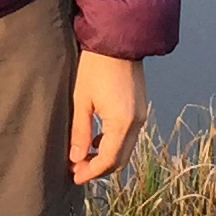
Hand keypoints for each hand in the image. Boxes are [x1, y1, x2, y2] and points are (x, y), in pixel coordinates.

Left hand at [69, 51, 147, 183]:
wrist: (117, 39)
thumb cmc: (95, 66)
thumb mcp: (81, 100)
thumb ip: (80, 132)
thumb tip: (76, 158)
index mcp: (122, 122)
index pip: (109, 160)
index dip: (91, 172)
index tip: (74, 176)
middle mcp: (137, 122)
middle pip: (121, 159)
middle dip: (99, 168)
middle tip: (77, 170)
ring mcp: (141, 114)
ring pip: (126, 148)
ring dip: (107, 156)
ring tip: (84, 156)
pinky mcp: (140, 106)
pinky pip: (129, 135)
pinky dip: (114, 143)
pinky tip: (97, 139)